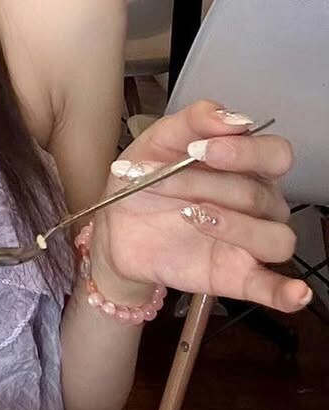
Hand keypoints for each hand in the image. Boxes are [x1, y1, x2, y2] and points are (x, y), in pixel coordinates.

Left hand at [92, 101, 310, 313]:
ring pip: (275, 237)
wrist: (115, 227)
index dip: (245, 150)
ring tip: (192, 216)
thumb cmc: (145, 181)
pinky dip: (287, 291)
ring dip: (236, 226)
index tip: (201, 148)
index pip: (276, 154)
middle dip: (206, 184)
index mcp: (246, 165)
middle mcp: (259, 202)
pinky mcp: (237, 276)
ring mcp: (250, 242)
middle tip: (165, 179)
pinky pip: (274, 287)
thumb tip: (229, 116)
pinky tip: (294, 294)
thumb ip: (192, 121)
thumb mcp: (157, 142)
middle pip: (259, 193)